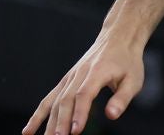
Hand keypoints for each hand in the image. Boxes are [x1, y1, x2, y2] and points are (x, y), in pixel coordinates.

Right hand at [23, 28, 145, 134]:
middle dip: (61, 122)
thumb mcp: (134, 79)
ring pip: (55, 101)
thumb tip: (111, 116)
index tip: (75, 131)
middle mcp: (79, 73)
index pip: (84, 94)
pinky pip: (49, 99)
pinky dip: (38, 115)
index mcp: (97, 72)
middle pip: (66, 99)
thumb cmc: (127, 61)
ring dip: (48, 122)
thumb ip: (122, 98)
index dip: (79, 113)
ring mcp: (70, 77)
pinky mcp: (66, 81)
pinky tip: (29, 131)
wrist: (117, 38)